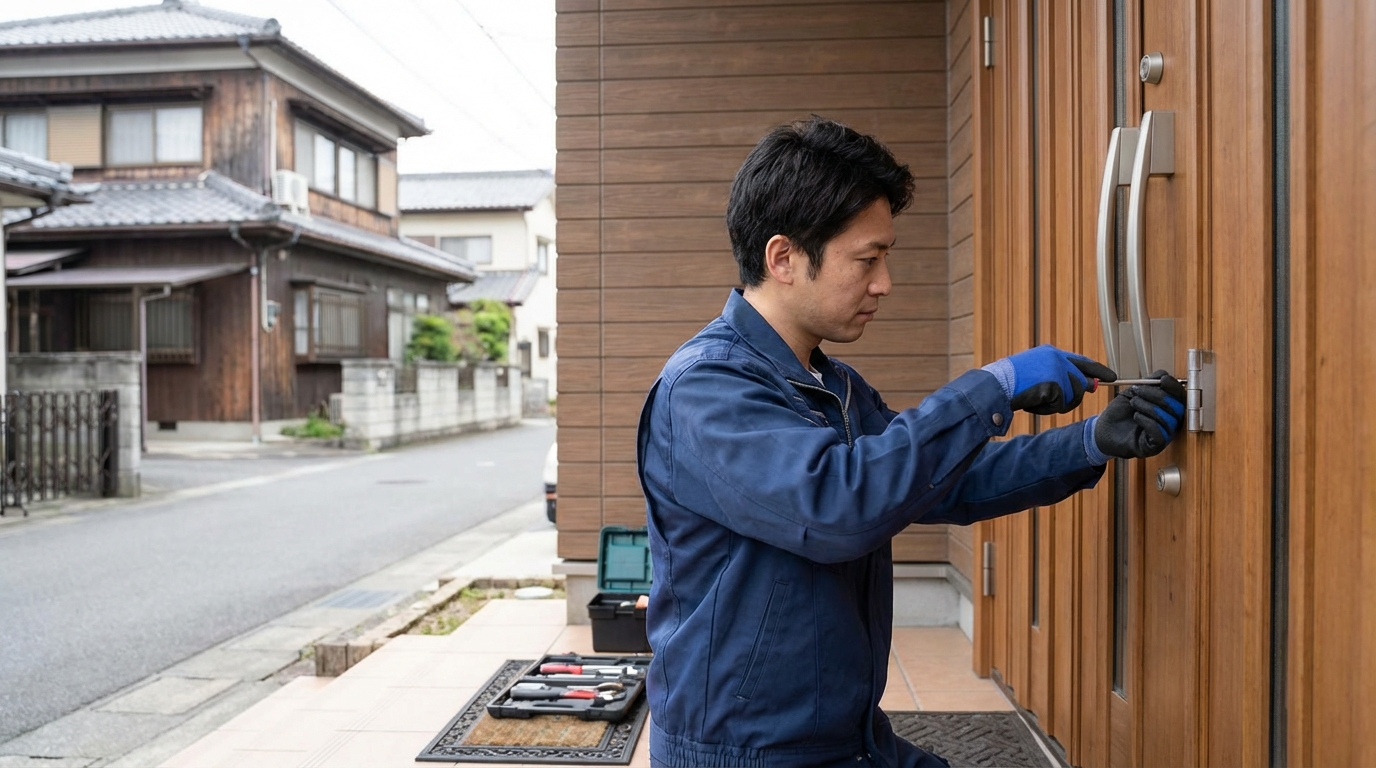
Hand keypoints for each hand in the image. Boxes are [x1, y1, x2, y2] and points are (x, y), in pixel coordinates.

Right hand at [997, 345, 1116, 414]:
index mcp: (1051, 352)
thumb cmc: (1011, 383)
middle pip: (1080, 382)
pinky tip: (1031, 402)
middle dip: (1072, 396)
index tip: (1111, 376)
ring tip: (1035, 399)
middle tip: (1050, 399)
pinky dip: (1046, 409)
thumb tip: (1090, 386)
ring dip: (1056, 404)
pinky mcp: (1054, 384)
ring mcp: (1056, 371)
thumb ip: (1062, 377)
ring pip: (1072, 396)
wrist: (995, 386)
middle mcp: (1057, 358)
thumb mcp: (1037, 374)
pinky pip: (1059, 405)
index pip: (1082, 361)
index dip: (1097, 370)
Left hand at [1093, 370, 1186, 458]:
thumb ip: (1149, 383)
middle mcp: (1170, 422)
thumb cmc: (1121, 412)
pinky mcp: (1154, 448)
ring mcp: (1164, 436)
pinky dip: (1148, 422)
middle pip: (1177, 408)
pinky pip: (1160, 435)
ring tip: (1134, 402)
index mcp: (1168, 408)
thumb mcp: (1135, 393)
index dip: (1174, 387)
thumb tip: (1163, 374)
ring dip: (1149, 407)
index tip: (1163, 379)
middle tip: (1139, 390)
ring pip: (1168, 420)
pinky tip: (1136, 416)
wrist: (1104, 429)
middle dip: (1158, 396)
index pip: (1180, 397)